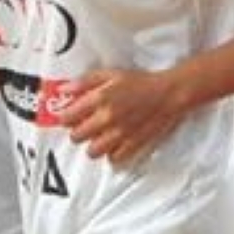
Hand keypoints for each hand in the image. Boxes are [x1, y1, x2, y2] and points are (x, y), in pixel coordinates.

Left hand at [58, 68, 189, 167]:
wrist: (169, 93)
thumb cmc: (141, 82)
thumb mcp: (111, 74)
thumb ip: (85, 82)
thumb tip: (64, 89)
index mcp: (99, 98)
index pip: (67, 117)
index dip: (66, 117)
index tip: (70, 116)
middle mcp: (107, 118)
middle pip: (76, 137)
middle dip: (78, 131)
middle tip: (85, 125)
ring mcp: (119, 134)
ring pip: (92, 152)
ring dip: (93, 145)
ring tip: (99, 137)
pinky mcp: (132, 145)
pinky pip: (113, 159)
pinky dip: (112, 153)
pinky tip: (115, 143)